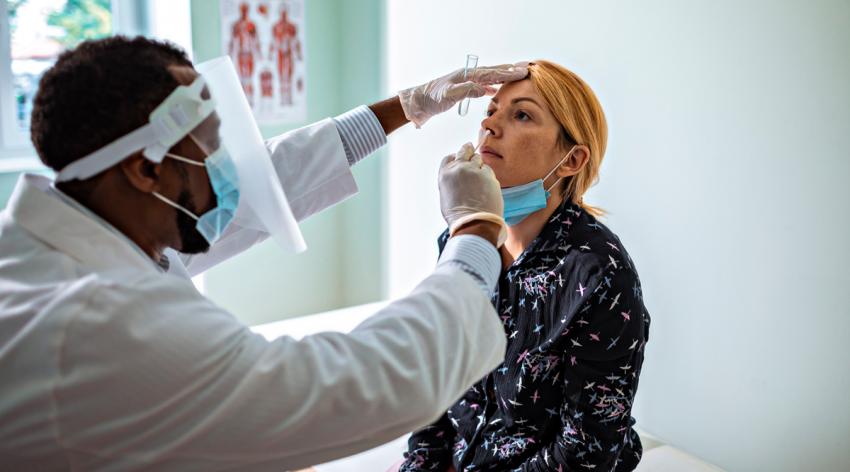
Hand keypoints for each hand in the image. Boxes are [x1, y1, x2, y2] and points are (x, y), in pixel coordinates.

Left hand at [399, 62, 528, 127]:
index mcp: (466, 75)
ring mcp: (464, 81)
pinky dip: (489, 86)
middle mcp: (466, 75)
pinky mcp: (461, 89)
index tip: (521, 71)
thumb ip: (466, 91)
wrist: (418, 102)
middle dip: (508, 71)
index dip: (507, 73)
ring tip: (513, 76)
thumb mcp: (448, 95)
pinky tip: (494, 90)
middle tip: (524, 69)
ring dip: (500, 77)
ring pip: (487, 78)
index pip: (491, 73)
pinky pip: (480, 86)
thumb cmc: (432, 99)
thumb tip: (483, 89)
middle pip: (491, 71)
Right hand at [438, 143, 506, 246]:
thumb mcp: (446, 196)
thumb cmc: (458, 216)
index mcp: (445, 174)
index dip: (455, 157)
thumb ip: (452, 181)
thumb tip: (459, 177)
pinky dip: (488, 175)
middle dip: (468, 149)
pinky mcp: (489, 175)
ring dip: (479, 165)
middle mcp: (459, 169)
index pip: (450, 157)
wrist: (474, 222)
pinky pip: (488, 170)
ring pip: (479, 159)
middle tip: (470, 148)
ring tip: (479, 179)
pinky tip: (486, 186)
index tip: (459, 158)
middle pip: (465, 150)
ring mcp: (475, 171)